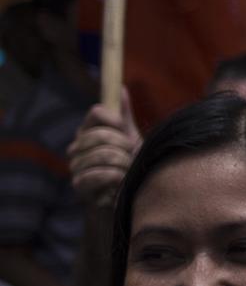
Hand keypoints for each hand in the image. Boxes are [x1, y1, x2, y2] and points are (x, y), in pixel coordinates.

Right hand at [67, 91, 139, 207]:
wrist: (130, 196)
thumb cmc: (130, 166)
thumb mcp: (130, 138)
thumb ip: (123, 115)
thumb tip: (120, 88)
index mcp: (88, 132)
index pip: (97, 113)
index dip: (115, 119)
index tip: (124, 128)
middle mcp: (77, 148)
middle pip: (100, 134)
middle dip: (123, 145)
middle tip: (130, 155)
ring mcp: (76, 166)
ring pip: (103, 155)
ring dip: (123, 163)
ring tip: (127, 170)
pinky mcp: (79, 186)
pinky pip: (98, 174)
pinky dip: (116, 177)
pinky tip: (120, 181)